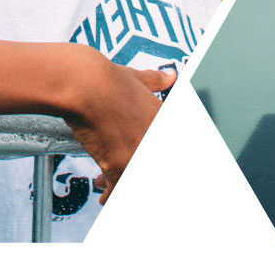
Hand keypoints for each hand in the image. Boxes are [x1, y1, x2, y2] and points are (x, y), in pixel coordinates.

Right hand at [64, 59, 175, 204]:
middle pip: (160, 170)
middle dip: (134, 169)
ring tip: (108, 183)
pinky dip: (111, 196)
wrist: (85, 85)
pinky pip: (119, 191)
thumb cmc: (107, 79)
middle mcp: (158, 140)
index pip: (188, 149)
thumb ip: (155, 81)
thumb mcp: (138, 78)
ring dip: (122, 183)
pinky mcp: (121, 168)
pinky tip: (105, 197)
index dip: (146, 152)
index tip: (139, 156)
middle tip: (124, 169)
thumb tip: (170, 76)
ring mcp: (141, 156)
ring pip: (135, 179)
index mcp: (165, 120)